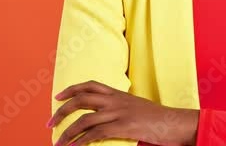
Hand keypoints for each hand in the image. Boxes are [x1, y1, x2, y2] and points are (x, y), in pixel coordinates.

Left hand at [49, 81, 197, 145]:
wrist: (175, 122)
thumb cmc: (157, 119)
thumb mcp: (136, 107)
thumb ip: (120, 108)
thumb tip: (104, 117)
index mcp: (119, 94)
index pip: (90, 85)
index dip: (71, 89)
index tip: (57, 97)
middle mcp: (116, 100)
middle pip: (81, 99)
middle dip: (61, 111)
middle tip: (49, 123)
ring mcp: (119, 113)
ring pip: (84, 119)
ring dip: (66, 133)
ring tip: (57, 143)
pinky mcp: (123, 127)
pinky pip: (95, 133)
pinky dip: (80, 141)